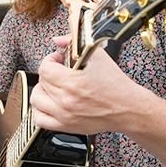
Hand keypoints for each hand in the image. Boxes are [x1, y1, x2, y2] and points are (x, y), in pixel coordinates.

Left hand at [30, 35, 151, 134]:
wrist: (128, 108)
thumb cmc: (116, 85)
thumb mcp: (98, 55)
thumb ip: (74, 43)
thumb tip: (58, 39)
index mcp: (73, 83)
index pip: (45, 68)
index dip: (50, 60)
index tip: (59, 60)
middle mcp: (66, 101)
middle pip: (41, 82)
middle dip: (50, 72)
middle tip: (60, 71)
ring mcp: (64, 116)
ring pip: (36, 100)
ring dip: (42, 89)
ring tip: (53, 86)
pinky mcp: (66, 126)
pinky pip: (40, 119)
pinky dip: (40, 110)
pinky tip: (49, 102)